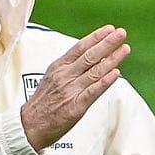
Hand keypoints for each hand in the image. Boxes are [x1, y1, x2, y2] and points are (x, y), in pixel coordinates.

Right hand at [20, 25, 129, 152]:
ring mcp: (70, 90)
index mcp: (58, 68)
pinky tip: (115, 73)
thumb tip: (90, 57)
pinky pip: (93, 91)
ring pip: (95, 71)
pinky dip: (105, 82)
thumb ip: (69, 68)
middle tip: (121, 33)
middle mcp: (64, 76)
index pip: (79, 48)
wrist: (29, 126)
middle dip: (107, 43)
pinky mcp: (75, 106)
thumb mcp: (51, 78)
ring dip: (112, 59)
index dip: (95, 37)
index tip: (109, 29)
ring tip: (125, 49)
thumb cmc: (42, 103)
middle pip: (89, 56)